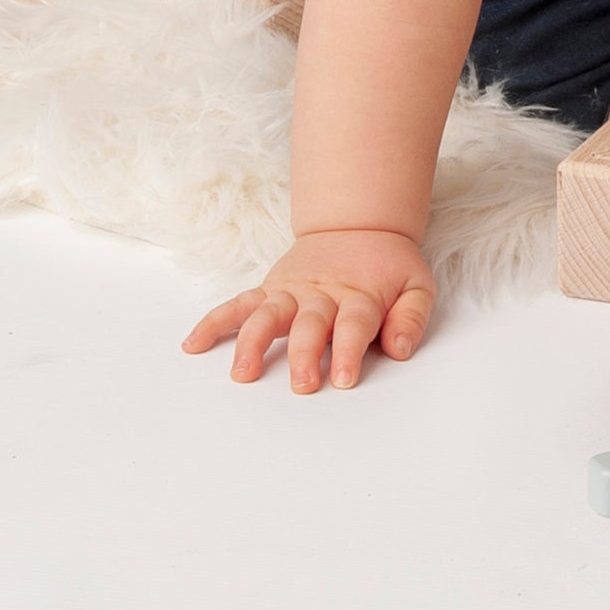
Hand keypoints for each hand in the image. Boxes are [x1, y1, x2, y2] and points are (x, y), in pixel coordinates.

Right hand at [180, 228, 436, 390]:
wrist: (358, 225)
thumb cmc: (388, 266)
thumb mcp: (417, 284)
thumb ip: (412, 316)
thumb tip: (399, 349)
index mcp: (361, 294)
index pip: (354, 324)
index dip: (348, 350)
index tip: (342, 378)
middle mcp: (322, 294)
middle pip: (309, 324)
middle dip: (304, 354)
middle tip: (301, 385)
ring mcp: (291, 291)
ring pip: (268, 314)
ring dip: (253, 343)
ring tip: (243, 373)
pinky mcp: (269, 290)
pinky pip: (238, 304)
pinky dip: (215, 321)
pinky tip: (193, 344)